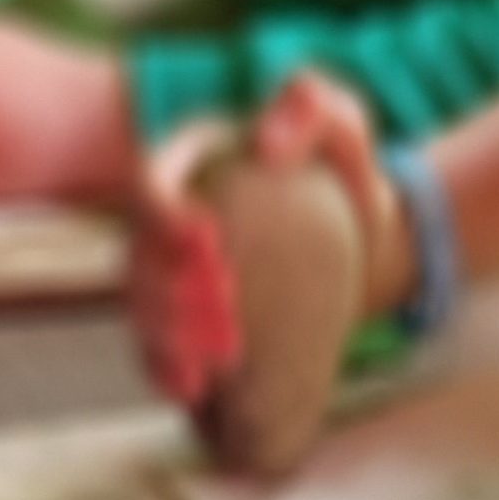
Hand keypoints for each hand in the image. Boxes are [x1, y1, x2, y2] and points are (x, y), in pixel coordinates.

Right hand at [126, 68, 411, 411]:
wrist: (360, 240)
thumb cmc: (343, 176)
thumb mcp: (342, 127)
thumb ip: (312, 107)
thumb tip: (264, 143)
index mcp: (187, 168)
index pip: (147, 185)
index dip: (162, 215)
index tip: (209, 238)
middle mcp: (165, 227)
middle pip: (138, 260)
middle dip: (172, 293)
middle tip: (229, 313)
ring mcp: (171, 281)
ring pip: (143, 313)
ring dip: (172, 341)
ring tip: (223, 362)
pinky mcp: (185, 328)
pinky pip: (156, 354)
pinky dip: (167, 374)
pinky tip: (195, 392)